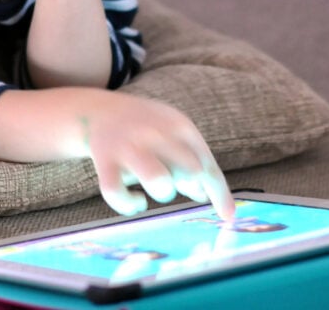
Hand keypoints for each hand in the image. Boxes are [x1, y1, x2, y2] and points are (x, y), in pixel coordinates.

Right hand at [80, 90, 234, 219]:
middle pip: (190, 171)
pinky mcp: (105, 161)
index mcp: (178, 126)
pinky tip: (137, 202)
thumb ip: (193, 160)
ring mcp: (129, 147)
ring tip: (160, 190)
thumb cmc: (147, 130)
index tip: (227, 216)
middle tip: (178, 185)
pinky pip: (116, 192)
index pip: (206, 164)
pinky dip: (129, 205)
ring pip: (158, 180)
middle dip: (191, 186)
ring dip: (164, 193)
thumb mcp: (174, 133)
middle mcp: (155, 134)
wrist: (100, 112)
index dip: (220, 193)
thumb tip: (206, 196)